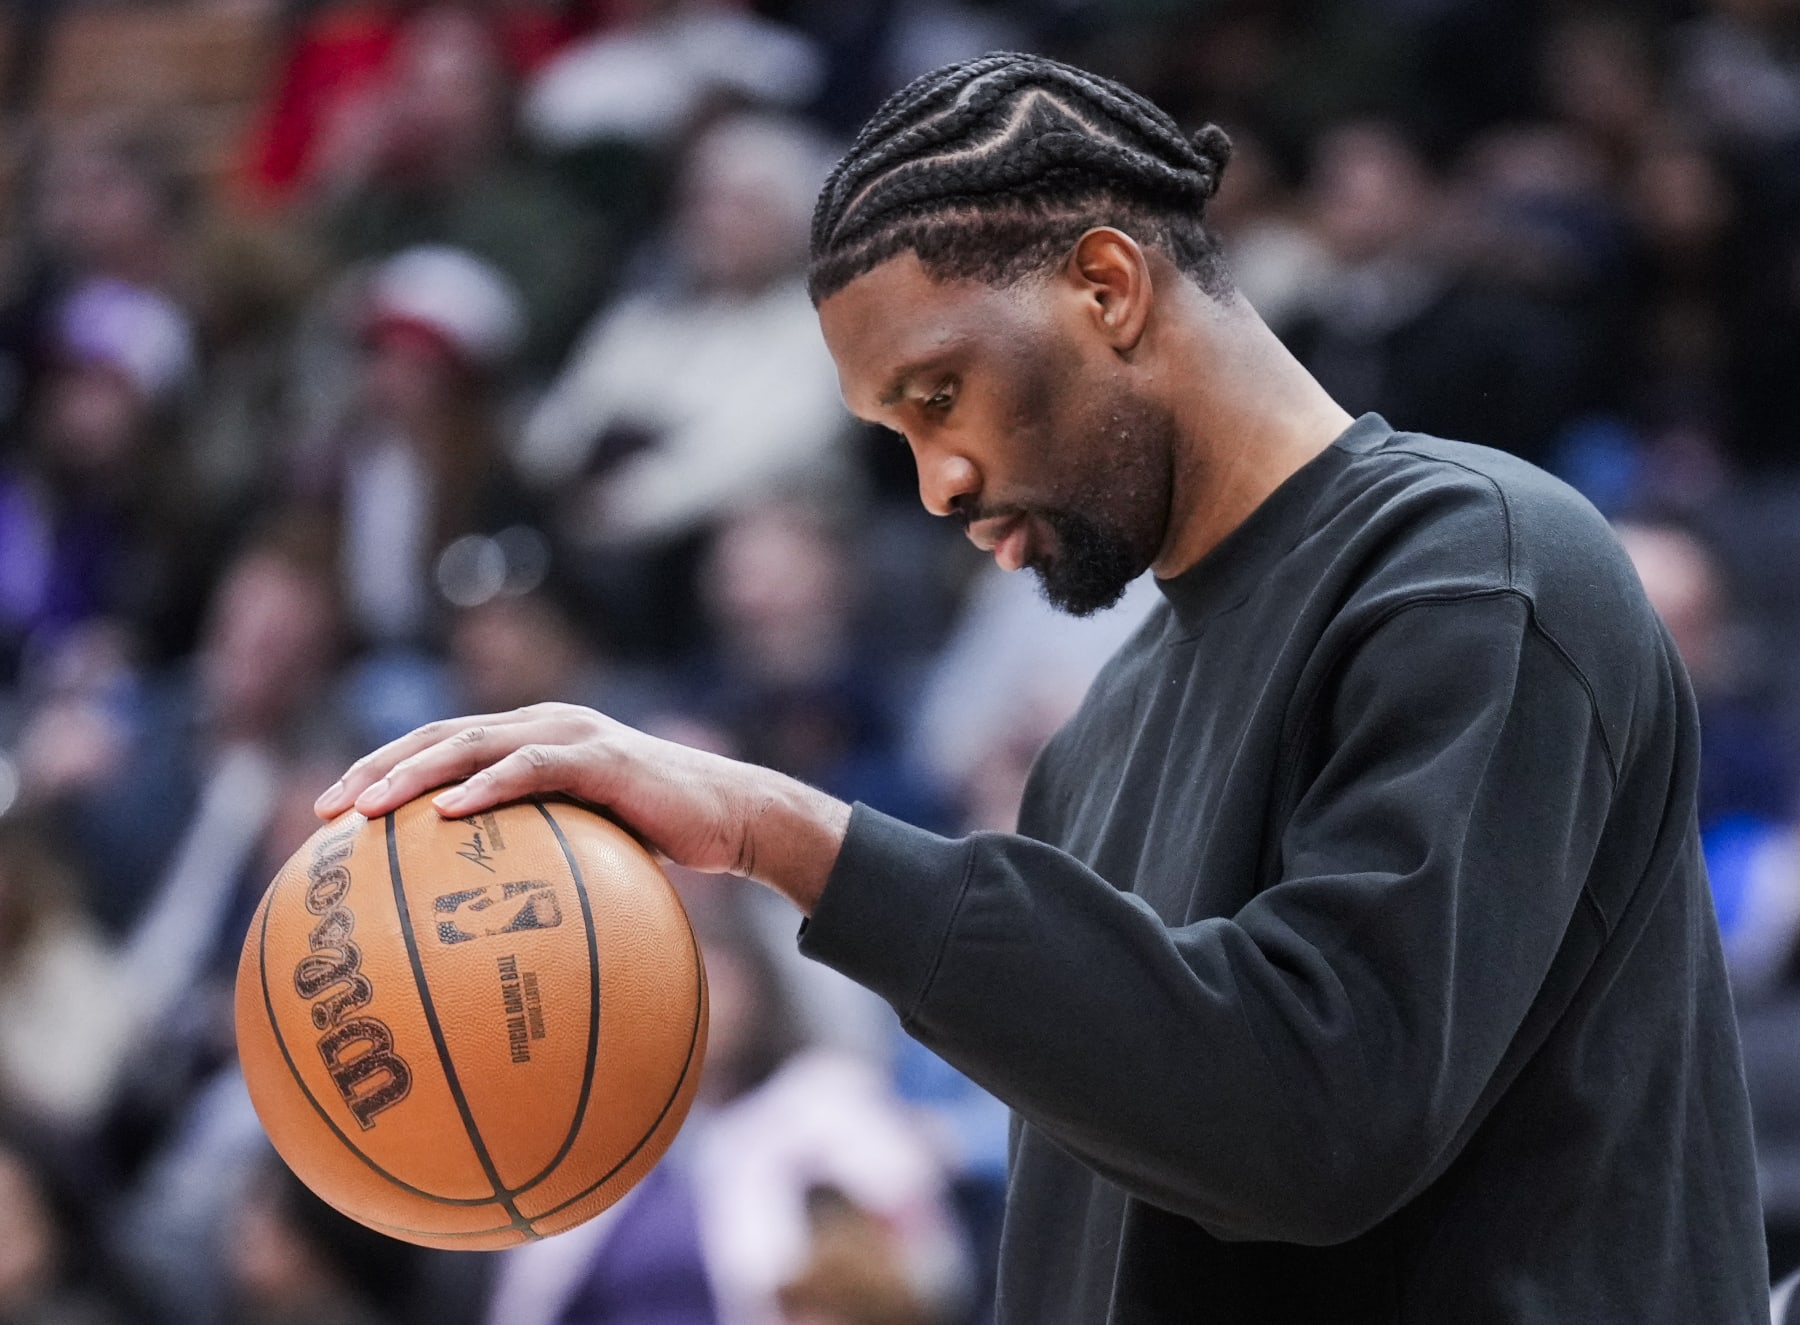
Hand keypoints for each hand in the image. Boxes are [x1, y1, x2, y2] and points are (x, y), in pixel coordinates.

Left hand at [313, 703, 849, 911]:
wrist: (736, 820)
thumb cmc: (663, 845)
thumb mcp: (588, 855)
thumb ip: (536, 868)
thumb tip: (478, 940)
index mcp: (532, 740)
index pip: (440, 744)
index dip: (381, 770)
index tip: (328, 816)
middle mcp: (543, 724)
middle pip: (440, 734)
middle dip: (377, 769)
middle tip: (326, 813)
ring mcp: (572, 735)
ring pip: (474, 741)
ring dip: (415, 772)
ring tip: (369, 807)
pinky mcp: (602, 757)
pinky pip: (531, 768)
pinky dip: (486, 785)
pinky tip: (447, 814)